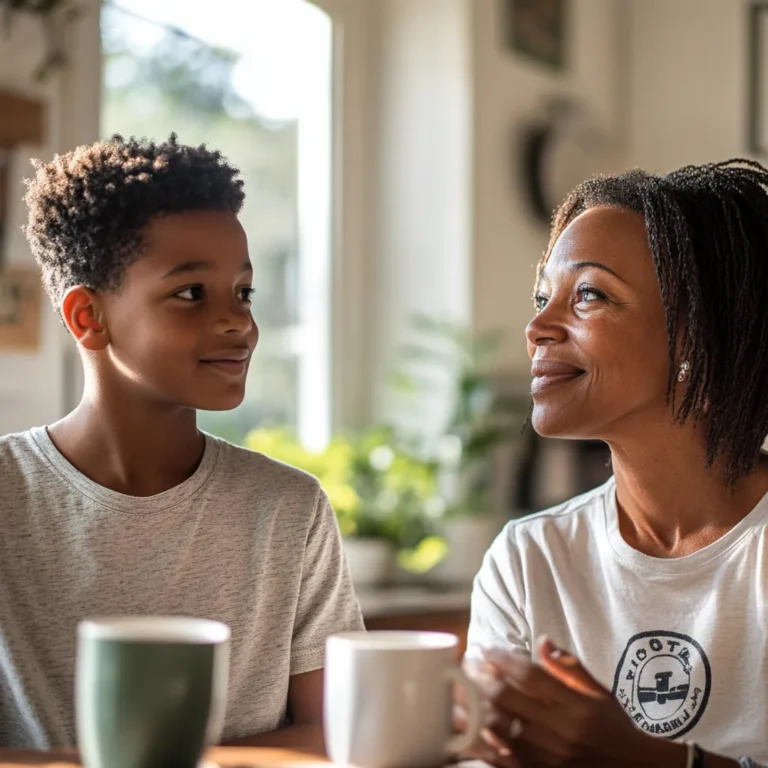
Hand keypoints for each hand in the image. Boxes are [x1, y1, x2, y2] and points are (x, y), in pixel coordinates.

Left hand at [466, 637, 685, 767]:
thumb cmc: (613, 726)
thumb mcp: (598, 692)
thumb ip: (569, 666)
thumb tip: (543, 640)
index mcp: (575, 705)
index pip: (530, 675)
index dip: (503, 659)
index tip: (485, 649)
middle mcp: (559, 729)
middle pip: (508, 699)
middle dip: (480, 678)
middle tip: (466, 665)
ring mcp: (547, 755)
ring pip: (499, 728)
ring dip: (473, 707)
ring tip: (457, 691)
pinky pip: (502, 758)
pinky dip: (481, 741)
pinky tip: (466, 726)